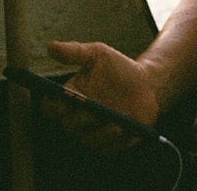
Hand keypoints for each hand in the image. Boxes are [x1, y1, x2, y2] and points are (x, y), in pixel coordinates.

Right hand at [44, 40, 160, 152]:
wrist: (146, 85)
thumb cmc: (118, 68)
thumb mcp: (98, 54)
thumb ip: (74, 51)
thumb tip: (50, 47)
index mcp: (69, 97)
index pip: (50, 107)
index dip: (52, 104)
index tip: (64, 95)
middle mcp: (76, 118)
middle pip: (68, 124)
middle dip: (78, 117)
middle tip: (91, 108)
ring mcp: (91, 133)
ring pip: (87, 139)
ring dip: (99, 131)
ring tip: (115, 123)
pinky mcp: (108, 146)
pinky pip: (106, 149)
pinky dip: (113, 141)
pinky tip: (122, 130)